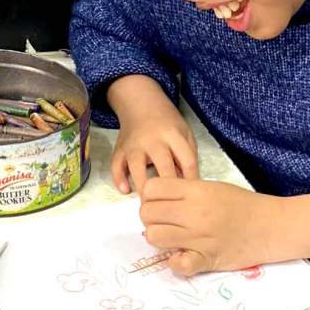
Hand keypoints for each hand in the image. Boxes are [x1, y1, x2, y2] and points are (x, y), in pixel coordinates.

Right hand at [108, 74, 198, 198]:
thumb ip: (188, 154)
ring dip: (144, 189)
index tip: (192, 195)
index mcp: (172, 135)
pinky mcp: (120, 149)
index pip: (187, 161)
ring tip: (149, 205)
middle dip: (169, 190)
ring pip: (137, 169)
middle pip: (163, 168)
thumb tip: (187, 184)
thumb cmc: (166, 122)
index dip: (192, 180)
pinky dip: (119, 178)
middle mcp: (153, 140)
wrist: (140, 101)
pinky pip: (116, 165)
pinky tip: (125, 190)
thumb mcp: (184, 131)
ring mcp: (134, 145)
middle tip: (172, 208)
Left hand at [139, 174, 284, 274]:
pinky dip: (175, 262)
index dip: (150, 196)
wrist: (270, 226)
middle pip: (147, 213)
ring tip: (171, 239)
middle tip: (163, 223)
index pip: (151, 189)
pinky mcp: (206, 259)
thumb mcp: (213, 188)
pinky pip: (177, 265)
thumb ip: (186, 192)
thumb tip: (158, 201)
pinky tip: (182, 256)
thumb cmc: (242, 205)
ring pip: (155, 237)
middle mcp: (194, 212)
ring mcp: (199, 237)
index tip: (159, 204)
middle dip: (150, 218)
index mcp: (195, 191)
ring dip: (158, 239)